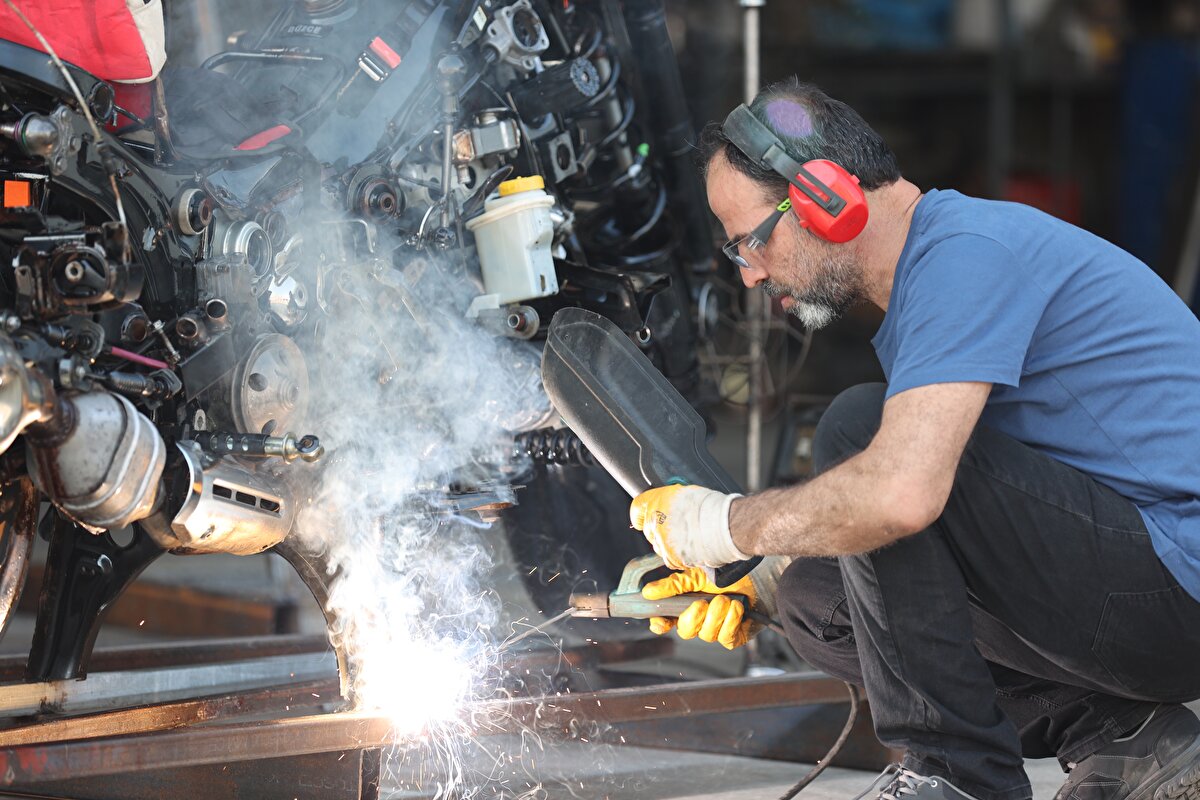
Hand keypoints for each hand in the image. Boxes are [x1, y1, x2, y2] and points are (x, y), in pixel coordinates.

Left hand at [629, 485, 748, 569]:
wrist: (726, 526)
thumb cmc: (713, 507)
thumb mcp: (688, 494)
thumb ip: (672, 501)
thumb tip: (670, 506)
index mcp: (658, 501)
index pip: (637, 507)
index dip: (640, 514)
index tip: (640, 518)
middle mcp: (656, 521)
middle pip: (648, 529)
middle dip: (659, 530)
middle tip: (677, 528)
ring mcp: (663, 541)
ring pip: (658, 546)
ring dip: (668, 545)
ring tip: (687, 539)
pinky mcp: (673, 557)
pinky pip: (670, 560)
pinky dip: (677, 556)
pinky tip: (689, 550)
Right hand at [641, 567, 759, 649]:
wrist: (759, 576)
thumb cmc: (727, 574)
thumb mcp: (696, 575)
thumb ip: (673, 585)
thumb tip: (648, 592)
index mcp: (686, 605)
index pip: (666, 621)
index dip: (660, 624)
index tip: (661, 622)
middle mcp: (700, 620)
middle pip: (686, 631)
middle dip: (693, 618)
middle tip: (702, 603)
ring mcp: (717, 629)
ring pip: (707, 634)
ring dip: (716, 616)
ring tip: (725, 599)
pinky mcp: (734, 636)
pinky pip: (725, 638)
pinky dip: (730, 622)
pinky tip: (736, 608)